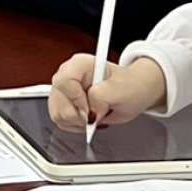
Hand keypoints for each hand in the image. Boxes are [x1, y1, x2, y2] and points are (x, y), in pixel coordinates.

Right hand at [47, 53, 167, 132]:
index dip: (76, 100)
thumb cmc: (129, 86)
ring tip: (94, 118)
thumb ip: (102, 97)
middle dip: (77, 115)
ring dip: (77, 122)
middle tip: (95, 116)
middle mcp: (68, 75)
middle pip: (57, 100)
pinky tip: (89, 121)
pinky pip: (61, 121)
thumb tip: (90, 111)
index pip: (64, 82)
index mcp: (79, 64)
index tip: (90, 112)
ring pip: (57, 113)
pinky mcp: (64, 104)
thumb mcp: (121, 90)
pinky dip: (76, 126)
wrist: (133, 91)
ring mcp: (64, 90)